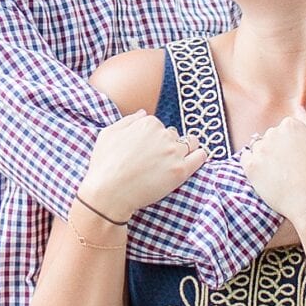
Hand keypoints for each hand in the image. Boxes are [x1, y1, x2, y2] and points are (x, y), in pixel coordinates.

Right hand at [79, 110, 205, 221]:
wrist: (109, 193)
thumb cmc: (104, 164)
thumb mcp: (108, 133)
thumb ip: (129, 120)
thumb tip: (144, 113)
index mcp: (148, 123)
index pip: (158, 126)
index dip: (152, 138)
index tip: (146, 150)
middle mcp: (163, 134)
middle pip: (173, 134)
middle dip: (167, 144)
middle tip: (156, 159)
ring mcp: (174, 153)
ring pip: (190, 143)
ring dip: (186, 148)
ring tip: (177, 159)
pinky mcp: (181, 171)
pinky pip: (201, 157)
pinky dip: (200, 155)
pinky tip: (196, 158)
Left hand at [241, 109, 305, 226]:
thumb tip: (298, 107)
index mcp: (291, 125)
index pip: (286, 129)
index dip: (293, 146)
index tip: (300, 160)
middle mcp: (273, 133)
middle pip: (271, 137)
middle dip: (278, 150)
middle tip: (291, 170)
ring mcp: (261, 150)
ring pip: (258, 148)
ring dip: (266, 158)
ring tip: (280, 176)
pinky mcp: (251, 167)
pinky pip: (246, 160)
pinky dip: (254, 166)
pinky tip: (267, 177)